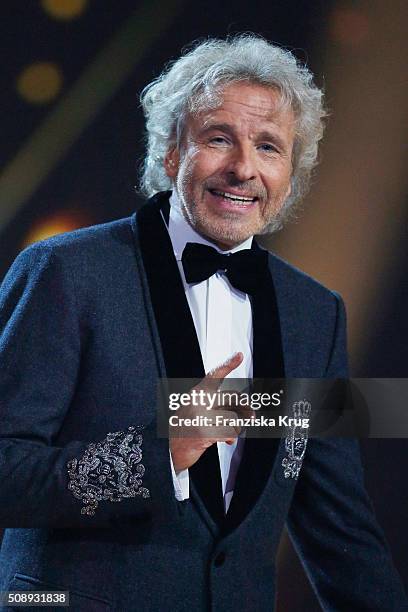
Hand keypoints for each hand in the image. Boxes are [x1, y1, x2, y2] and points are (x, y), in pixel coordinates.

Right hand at [169, 352, 243, 471]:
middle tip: (251, 415)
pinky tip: (227, 440)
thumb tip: (240, 412)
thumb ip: (216, 407)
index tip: (239, 356)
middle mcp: (199, 402)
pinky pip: (229, 432)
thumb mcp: (197, 410)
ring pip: (234, 418)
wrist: (169, 449)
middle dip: (246, 409)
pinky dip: (231, 437)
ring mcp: (201, 417)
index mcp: (197, 394)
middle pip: (232, 398)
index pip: (214, 375)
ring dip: (236, 428)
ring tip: (229, 432)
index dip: (228, 364)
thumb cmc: (185, 428)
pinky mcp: (205, 433)